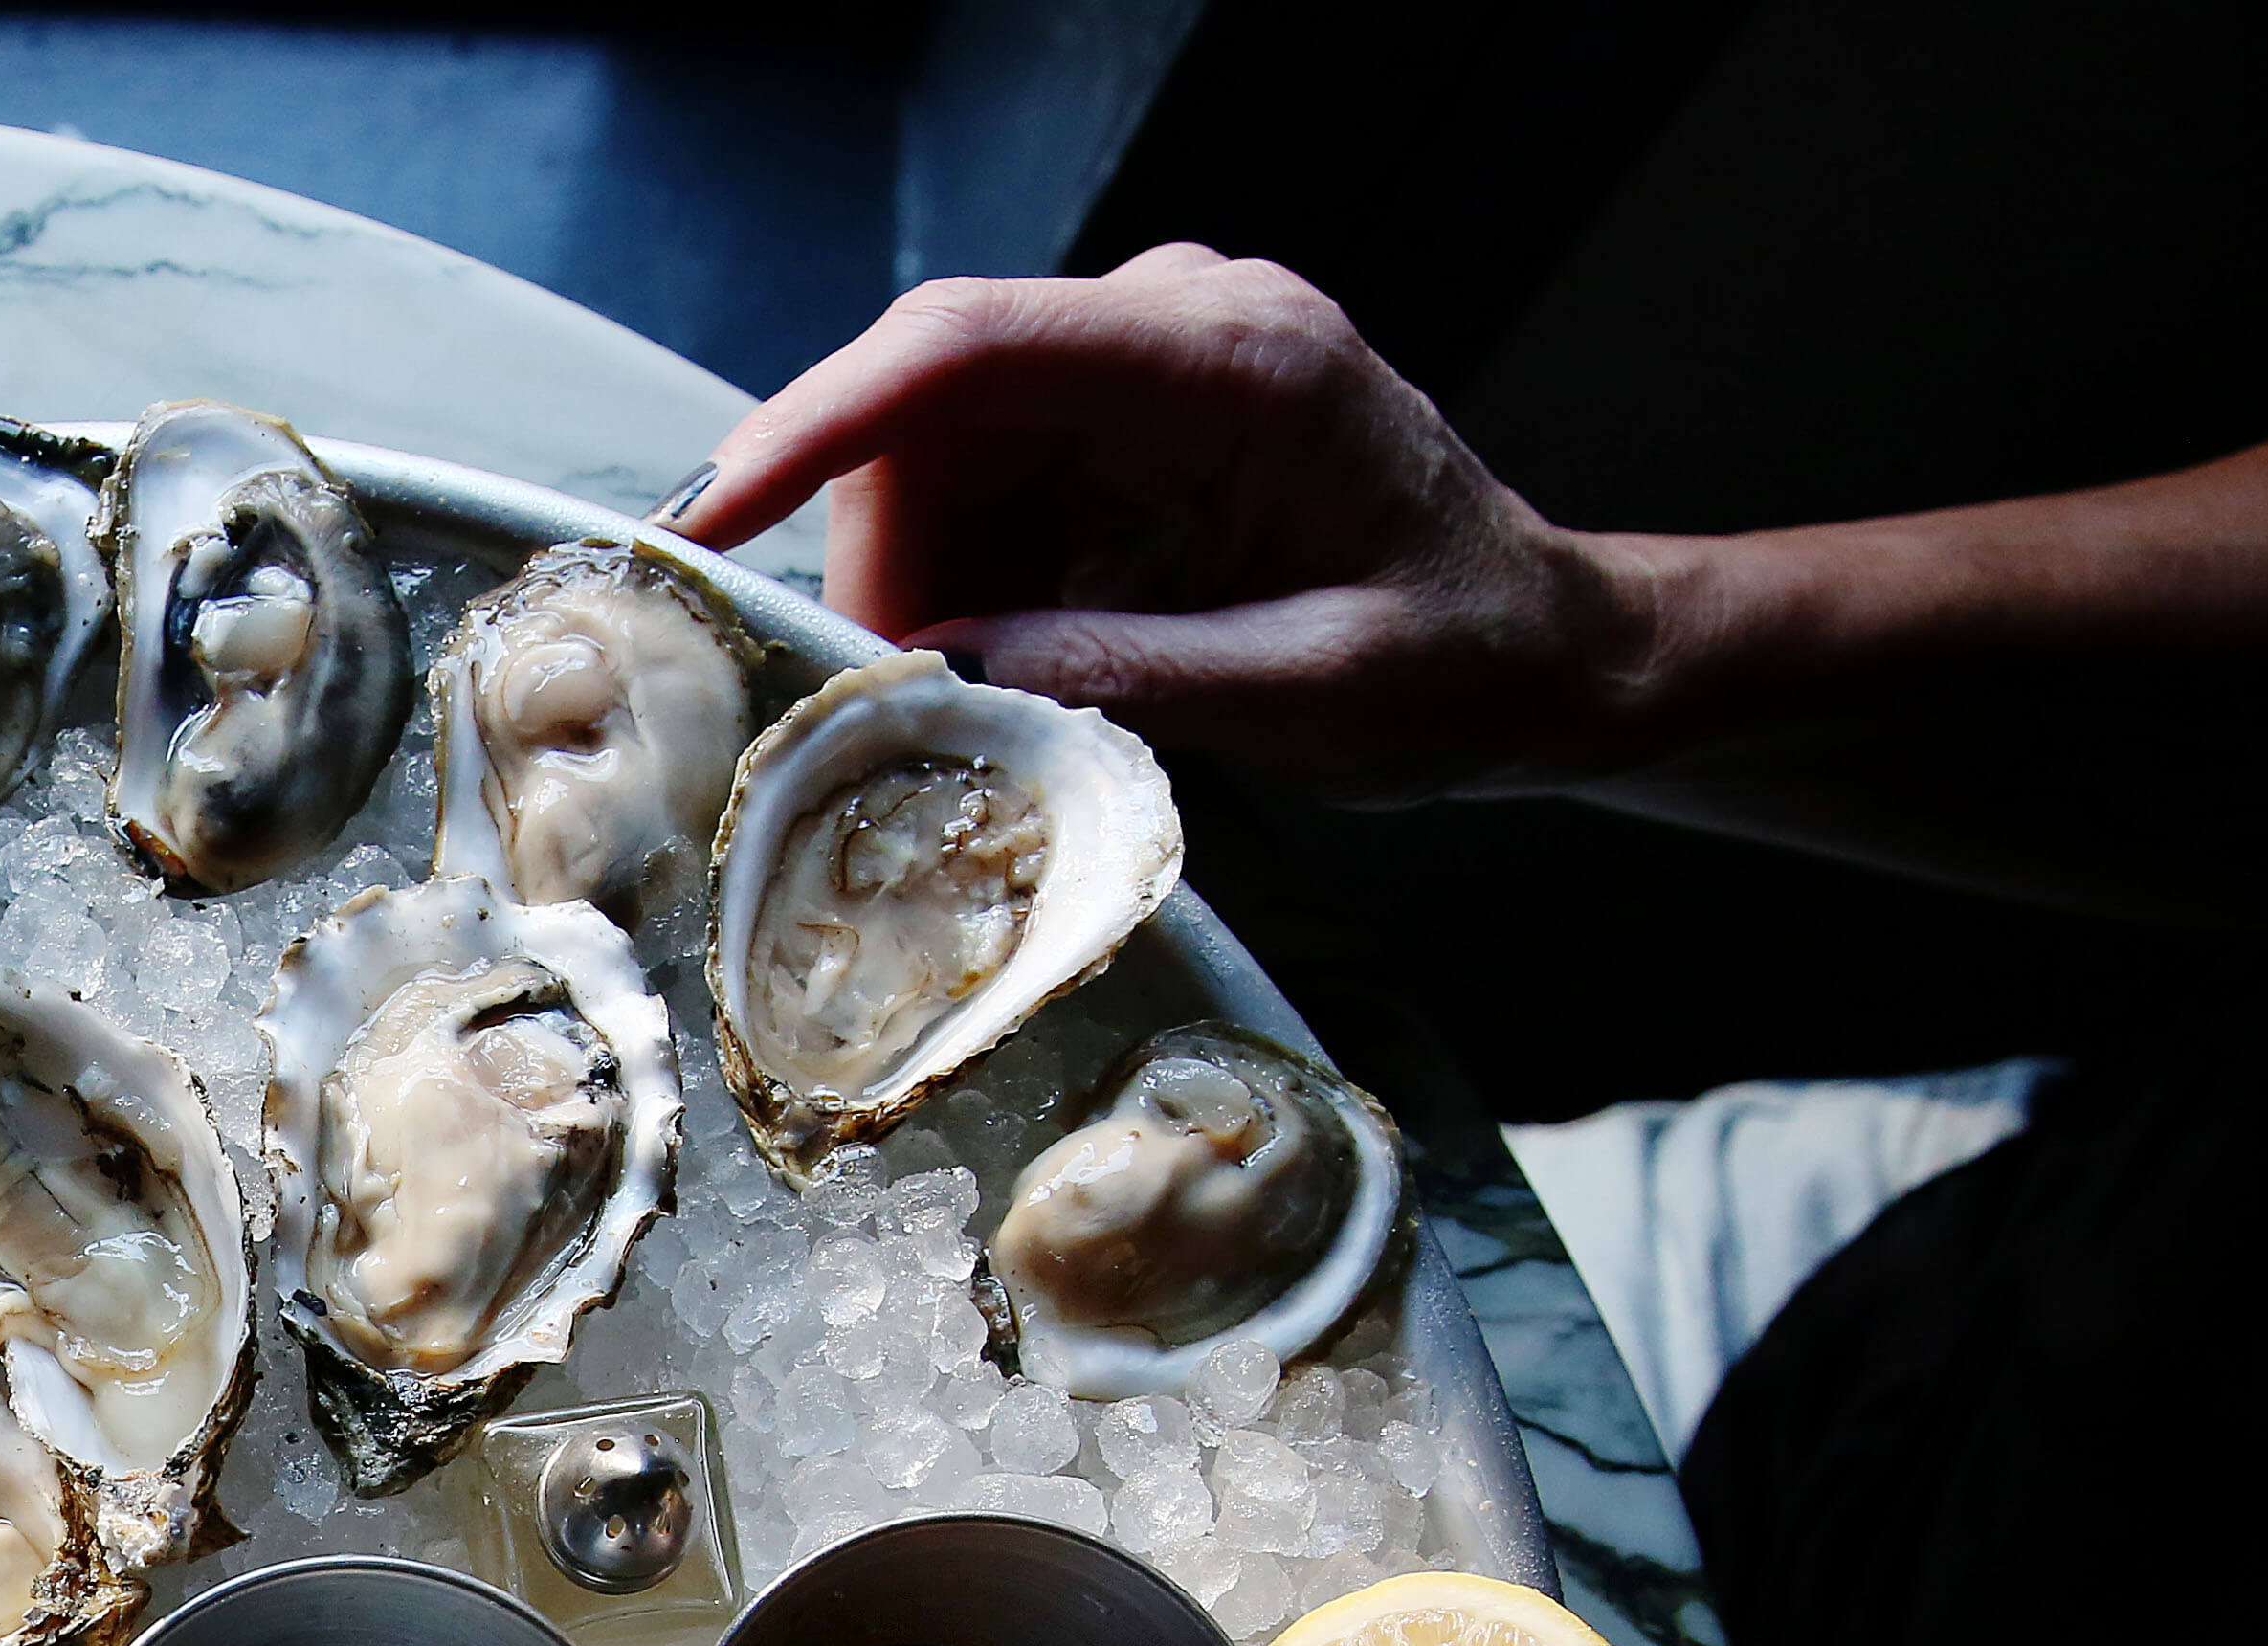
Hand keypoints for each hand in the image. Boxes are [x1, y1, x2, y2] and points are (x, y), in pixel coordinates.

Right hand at [686, 247, 1648, 804]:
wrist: (1552, 647)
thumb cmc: (1466, 666)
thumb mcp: (1308, 699)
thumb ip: (1123, 676)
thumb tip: (938, 673)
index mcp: (1238, 360)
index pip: (971, 348)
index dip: (820, 421)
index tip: (715, 513)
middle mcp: (1180, 322)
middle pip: (932, 402)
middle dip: (877, 553)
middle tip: (885, 700)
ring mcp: (1149, 361)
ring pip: (940, 450)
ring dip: (920, 581)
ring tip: (969, 698)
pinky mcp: (1129, 415)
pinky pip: (986, 482)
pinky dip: (965, 582)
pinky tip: (1009, 661)